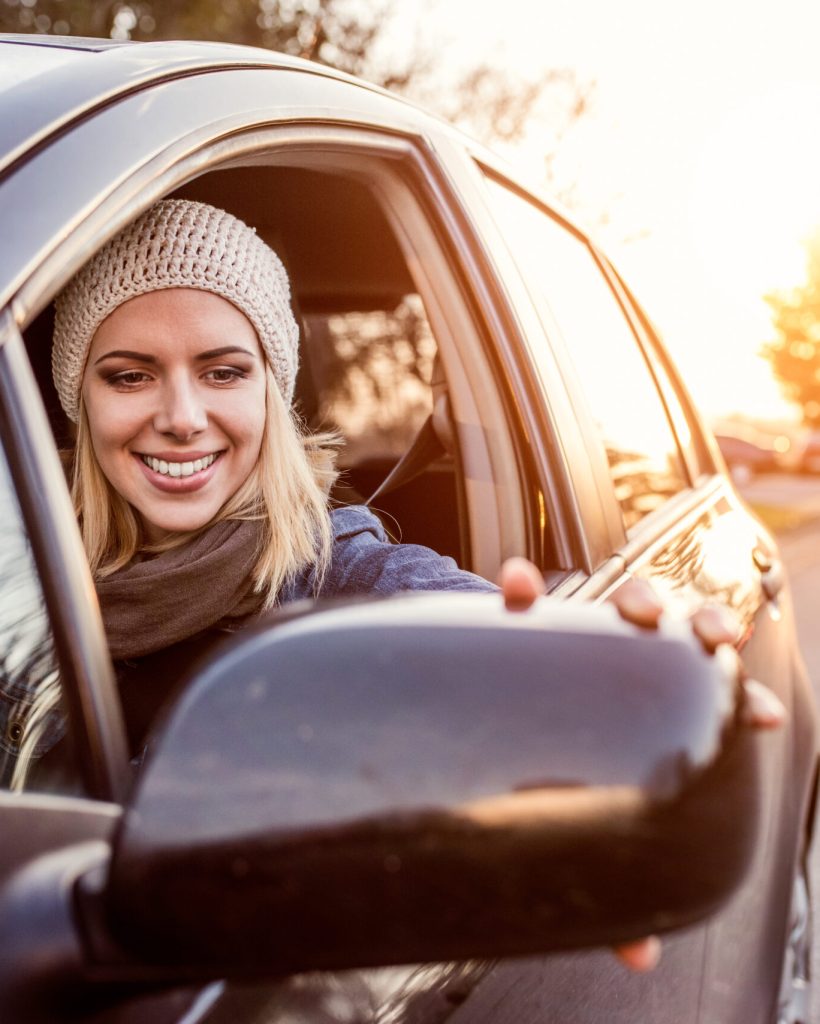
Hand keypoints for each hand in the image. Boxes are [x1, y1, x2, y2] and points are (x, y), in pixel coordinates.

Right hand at [497, 560, 785, 971]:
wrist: (458, 716)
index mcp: (642, 707)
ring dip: (637, 595)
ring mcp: (571, 640)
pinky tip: (517, 588)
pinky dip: (522, 584)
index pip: (702, 698)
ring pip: (619, 598)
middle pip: (676, 632)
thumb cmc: (537, 772)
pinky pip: (520, 591)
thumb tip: (637, 955)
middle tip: (712, 642)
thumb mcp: (575, 823)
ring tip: (637, 611)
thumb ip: (607, 872)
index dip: (739, 700)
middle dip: (702, 625)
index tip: (763, 715)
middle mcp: (615, 665)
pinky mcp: (518, 622)